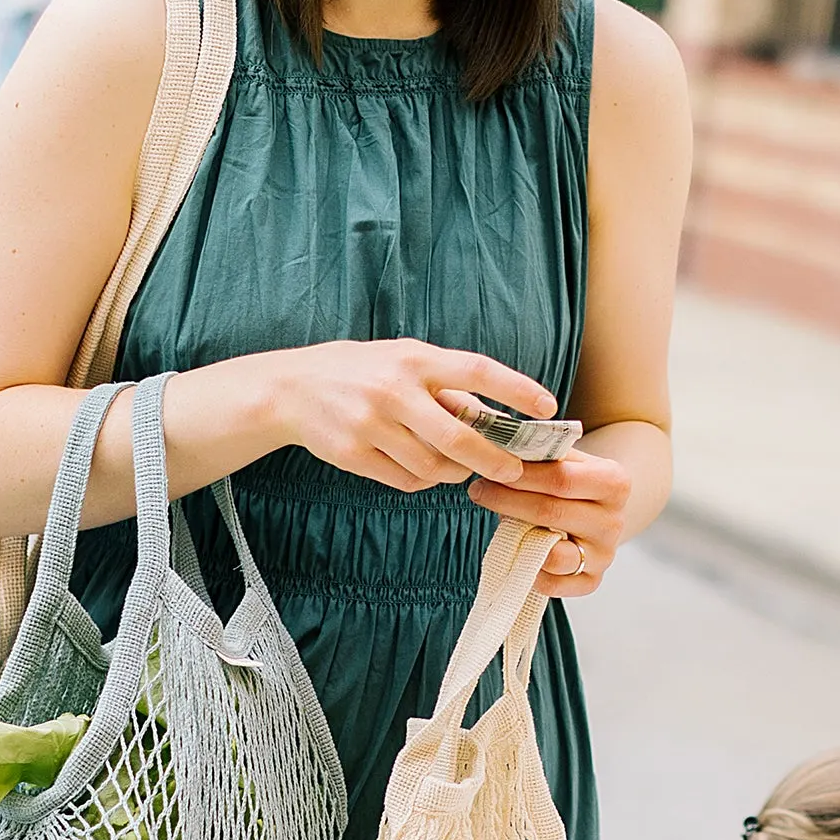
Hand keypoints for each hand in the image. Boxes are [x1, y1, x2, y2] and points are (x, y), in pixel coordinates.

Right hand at [269, 338, 556, 493]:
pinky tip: (421, 469)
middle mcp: (393, 390)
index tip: (548, 407)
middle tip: (515, 470)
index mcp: (414, 359)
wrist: (291, 389)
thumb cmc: (363, 371)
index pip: (477, 370)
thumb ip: (448, 385)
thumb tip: (498, 420)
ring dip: (454, 473)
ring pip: (433, 466)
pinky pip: (404, 480)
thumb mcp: (405, 361)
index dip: (516, 389)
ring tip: (459, 467)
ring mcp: (370, 424)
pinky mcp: (352, 454)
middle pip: (459, 437)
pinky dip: (422, 480)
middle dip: (494, 459)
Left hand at [467, 448, 630, 596]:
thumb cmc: (573, 482)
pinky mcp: (591, 582)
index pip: (560, 479)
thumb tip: (496, 450)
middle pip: (551, 513)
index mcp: (615, 483)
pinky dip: (529, 569)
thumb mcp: (567, 460)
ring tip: (497, 519)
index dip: (520, 475)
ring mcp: (604, 556)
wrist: (599, 512)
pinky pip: (552, 584)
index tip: (490, 467)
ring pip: (554, 555)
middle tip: (478, 490)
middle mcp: (613, 522)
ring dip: (516, 536)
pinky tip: (517, 548)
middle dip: (507, 500)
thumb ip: (541, 455)